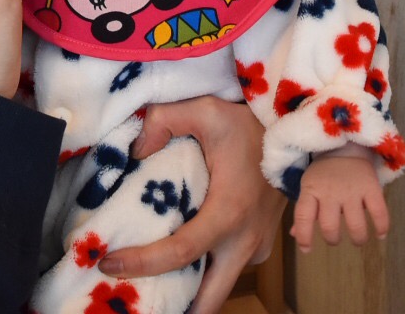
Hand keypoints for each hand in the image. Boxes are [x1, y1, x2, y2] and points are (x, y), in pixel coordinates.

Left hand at [98, 97, 284, 313]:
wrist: (296, 133)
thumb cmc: (250, 123)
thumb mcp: (206, 109)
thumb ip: (165, 120)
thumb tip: (137, 149)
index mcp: (228, 213)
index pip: (180, 253)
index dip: (142, 263)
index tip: (109, 264)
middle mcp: (244, 241)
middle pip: (208, 298)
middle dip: (174, 307)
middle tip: (136, 303)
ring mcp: (256, 246)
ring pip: (218, 287)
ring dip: (189, 294)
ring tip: (150, 287)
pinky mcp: (260, 244)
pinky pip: (228, 270)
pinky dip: (204, 275)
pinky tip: (177, 264)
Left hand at [291, 148, 387, 250]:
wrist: (345, 147)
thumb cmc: (324, 173)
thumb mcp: (309, 187)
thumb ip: (304, 211)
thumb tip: (294, 235)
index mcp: (311, 190)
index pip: (303, 216)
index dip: (304, 237)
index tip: (307, 250)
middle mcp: (330, 191)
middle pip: (329, 225)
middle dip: (332, 239)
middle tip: (335, 239)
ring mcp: (352, 190)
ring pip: (355, 224)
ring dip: (357, 238)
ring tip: (357, 240)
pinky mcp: (371, 187)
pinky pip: (379, 212)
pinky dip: (381, 227)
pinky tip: (380, 235)